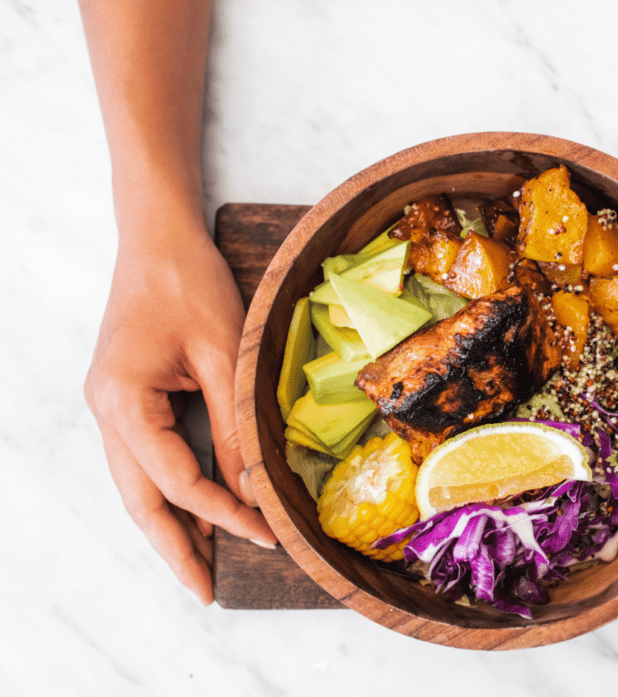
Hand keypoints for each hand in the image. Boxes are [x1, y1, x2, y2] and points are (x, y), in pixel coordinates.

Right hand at [85, 219, 276, 603]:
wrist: (156, 239)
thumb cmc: (190, 284)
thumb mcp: (221, 355)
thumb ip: (231, 425)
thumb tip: (249, 487)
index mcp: (123, 402)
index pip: (176, 480)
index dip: (223, 513)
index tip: (265, 536)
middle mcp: (106, 411)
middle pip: (139, 498)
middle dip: (173, 548)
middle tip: (204, 592)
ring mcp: (110, 406)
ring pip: (136, 485)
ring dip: (169, 525)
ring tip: (200, 566)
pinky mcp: (125, 398)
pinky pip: (144, 460)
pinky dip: (168, 491)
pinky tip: (194, 512)